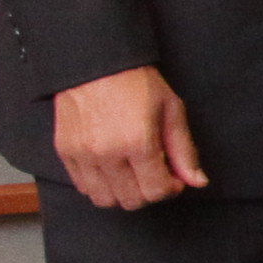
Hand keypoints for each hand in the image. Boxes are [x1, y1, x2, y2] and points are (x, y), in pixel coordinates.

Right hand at [48, 63, 204, 211]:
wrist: (96, 62)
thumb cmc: (136, 82)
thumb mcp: (171, 110)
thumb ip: (184, 150)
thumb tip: (197, 181)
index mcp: (137, 142)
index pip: (155, 191)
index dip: (170, 188)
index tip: (173, 177)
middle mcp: (107, 153)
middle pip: (131, 200)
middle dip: (148, 192)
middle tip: (154, 174)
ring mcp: (82, 154)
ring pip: (104, 199)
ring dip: (122, 193)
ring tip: (132, 173)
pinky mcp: (64, 151)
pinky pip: (82, 186)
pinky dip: (99, 185)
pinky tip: (111, 169)